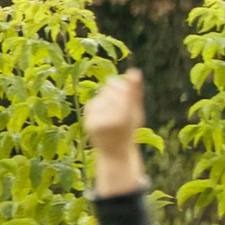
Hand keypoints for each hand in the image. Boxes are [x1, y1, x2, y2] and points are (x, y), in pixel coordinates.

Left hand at [84, 70, 147, 195]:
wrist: (114, 153)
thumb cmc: (129, 132)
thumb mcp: (137, 114)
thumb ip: (135, 93)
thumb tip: (135, 71)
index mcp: (125, 119)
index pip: (123, 91)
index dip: (127, 85)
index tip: (131, 80)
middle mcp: (110, 120)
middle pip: (112, 90)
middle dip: (118, 91)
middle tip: (123, 103)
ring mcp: (97, 121)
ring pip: (102, 95)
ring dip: (108, 98)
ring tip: (113, 112)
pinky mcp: (88, 122)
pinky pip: (93, 102)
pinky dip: (99, 105)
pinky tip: (104, 115)